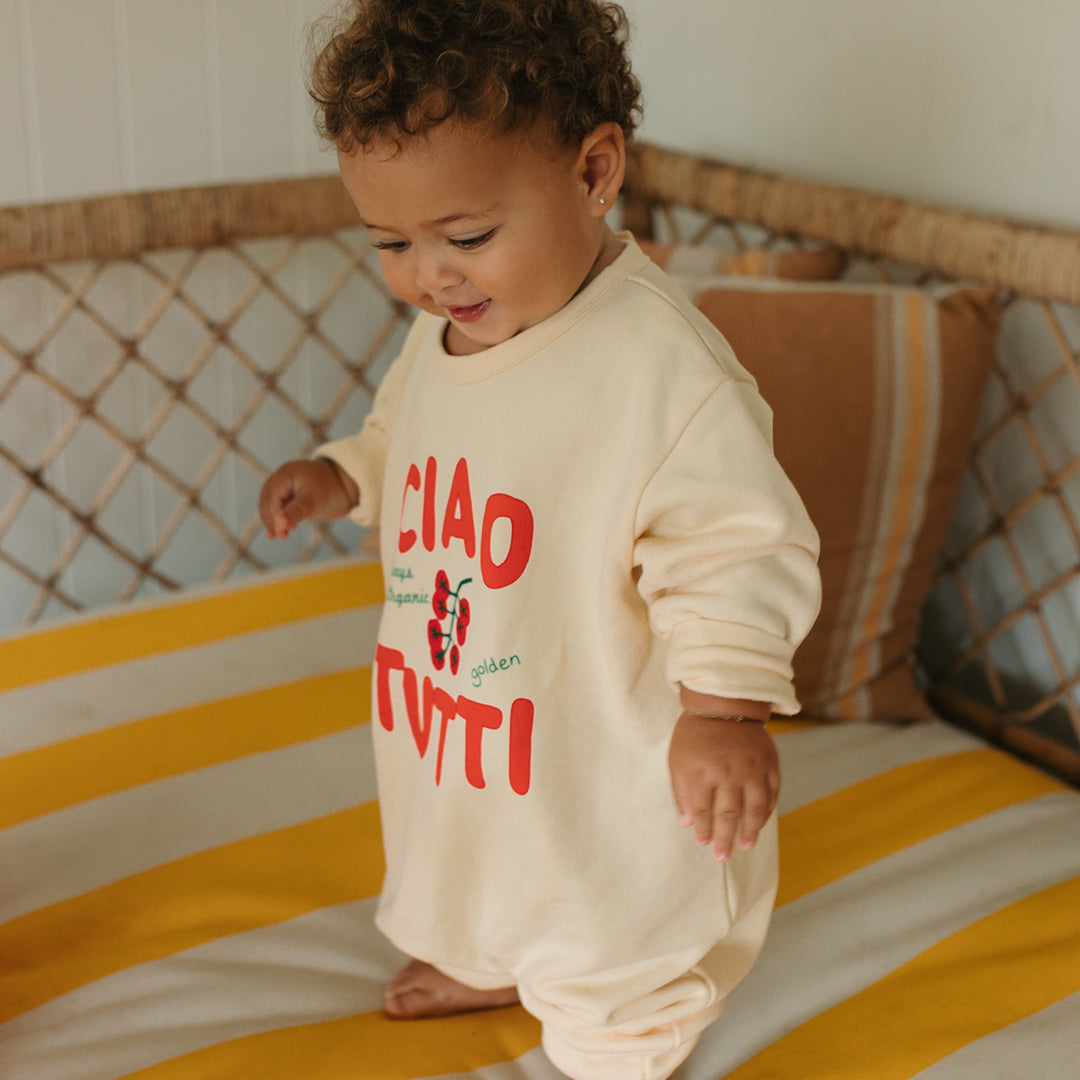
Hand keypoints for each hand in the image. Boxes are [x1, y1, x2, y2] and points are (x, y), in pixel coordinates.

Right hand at [258, 458, 357, 539]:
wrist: (347, 484)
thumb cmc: (331, 489)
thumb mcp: (313, 501)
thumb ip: (295, 512)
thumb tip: (278, 524)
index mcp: (285, 475)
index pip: (271, 498)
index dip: (273, 516)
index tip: (280, 533)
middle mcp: (282, 478)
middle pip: (268, 500)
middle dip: (271, 518)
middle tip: (277, 536)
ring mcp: (286, 486)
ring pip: (272, 504)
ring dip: (274, 519)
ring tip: (280, 536)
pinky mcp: (292, 494)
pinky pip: (281, 506)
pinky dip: (281, 517)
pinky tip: (284, 530)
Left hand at [668, 711, 779, 861]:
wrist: (723, 703)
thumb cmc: (695, 735)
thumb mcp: (677, 760)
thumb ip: (681, 792)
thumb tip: (688, 824)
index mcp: (702, 771)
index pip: (704, 810)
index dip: (703, 830)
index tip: (703, 843)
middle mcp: (729, 772)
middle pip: (728, 814)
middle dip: (724, 838)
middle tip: (722, 857)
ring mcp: (752, 767)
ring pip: (755, 807)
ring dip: (751, 830)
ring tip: (746, 845)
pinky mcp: (769, 761)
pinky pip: (772, 792)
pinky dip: (768, 810)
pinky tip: (761, 822)